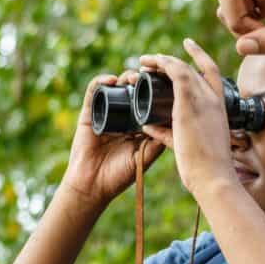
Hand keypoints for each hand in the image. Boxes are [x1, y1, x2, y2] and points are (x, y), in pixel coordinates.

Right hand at [60, 71, 162, 206]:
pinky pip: (93, 93)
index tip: (166, 83)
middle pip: (134, 91)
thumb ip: (159, 140)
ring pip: (116, 88)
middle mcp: (123, 117)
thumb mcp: (146, 156)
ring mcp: (105, 113)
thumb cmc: (120, 175)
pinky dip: (101, 82)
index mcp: (139, 126)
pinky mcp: (88, 113)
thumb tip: (175, 121)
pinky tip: (111, 80)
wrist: (93, 186)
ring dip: (125, 78)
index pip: (149, 103)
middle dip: (142, 81)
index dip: (156, 92)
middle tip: (148, 77)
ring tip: (133, 77)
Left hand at [138, 39, 236, 199]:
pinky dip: (163, 64)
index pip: (213, 75)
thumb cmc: (206, 169)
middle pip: (196, 68)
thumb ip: (168, 134)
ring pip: (183, 68)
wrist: (214, 177)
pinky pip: (177, 73)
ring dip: (163, 60)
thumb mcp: (188, 145)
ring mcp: (204, 100)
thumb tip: (148, 126)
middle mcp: (214, 100)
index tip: (189, 46)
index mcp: (218, 110)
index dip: (201, 58)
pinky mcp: (190, 103)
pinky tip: (149, 63)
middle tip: (154, 60)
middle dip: (174, 60)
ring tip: (145, 61)